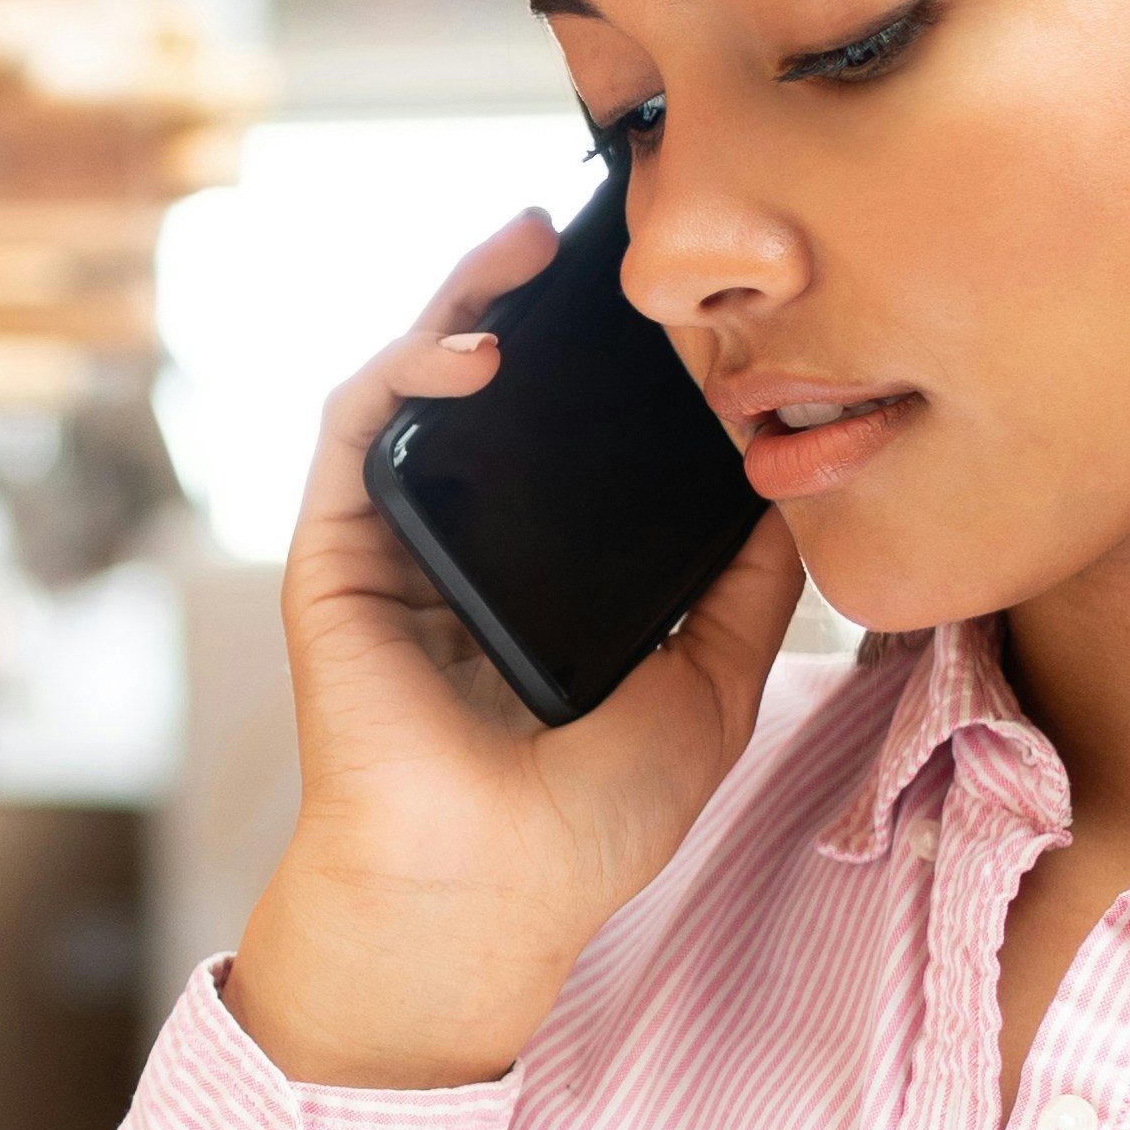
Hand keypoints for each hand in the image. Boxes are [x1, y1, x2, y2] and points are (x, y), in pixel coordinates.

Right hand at [231, 215, 805, 1089]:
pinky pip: (356, 432)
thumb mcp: (711, 680)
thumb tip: (794, 473)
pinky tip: (472, 351)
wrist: (492, 897)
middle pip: (484, 384)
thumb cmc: (588, 818)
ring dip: (459, 299)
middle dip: (523, 292)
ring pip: (412, 383)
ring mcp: (392, 545)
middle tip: (581, 233)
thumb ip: (748, 583)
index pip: (564, 428)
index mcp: (540, 563)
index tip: (666, 293)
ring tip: (521, 251)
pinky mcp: (335, 557)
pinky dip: (405, 368)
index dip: (604, 352)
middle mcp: (460, 539)